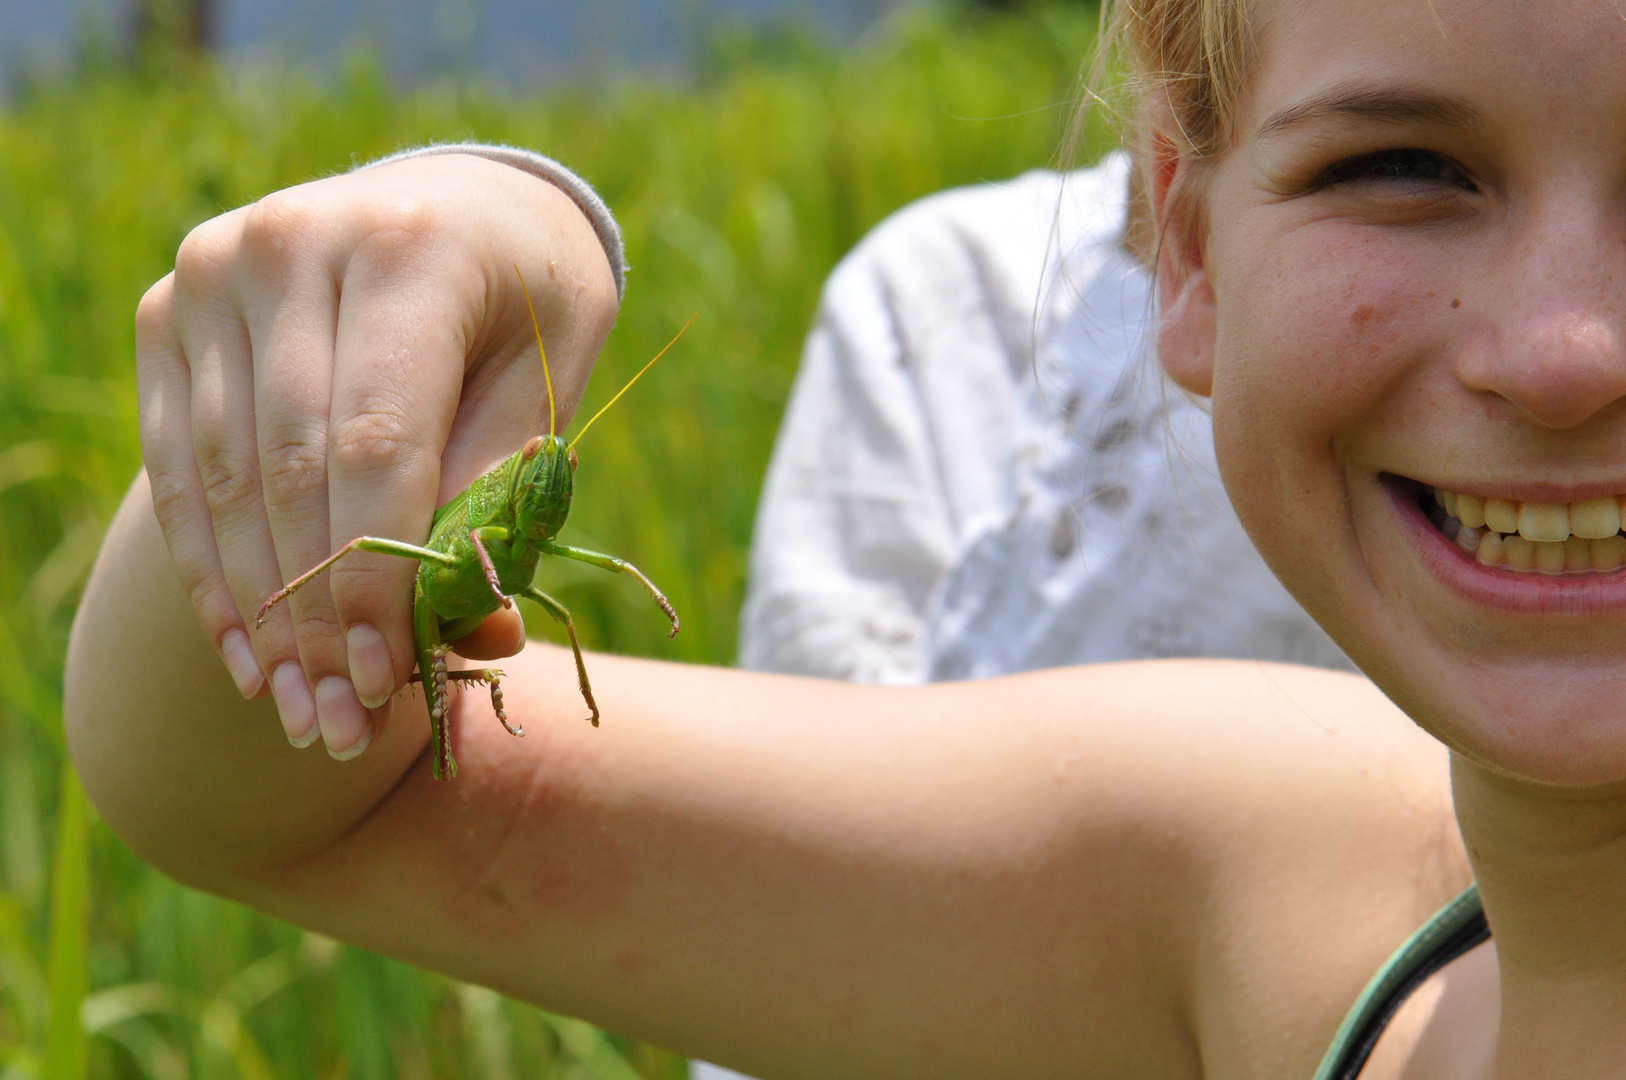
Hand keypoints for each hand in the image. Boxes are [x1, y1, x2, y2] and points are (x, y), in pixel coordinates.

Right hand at [135, 152, 616, 758]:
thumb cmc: (523, 311)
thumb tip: (475, 634)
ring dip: (258, 612)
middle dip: (317, 617)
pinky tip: (244, 651)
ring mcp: (214, 271)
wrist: (455, 210)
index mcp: (411, 248)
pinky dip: (210, 566)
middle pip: (291, 471)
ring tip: (295, 712)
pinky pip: (179, 462)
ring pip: (224, 478)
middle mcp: (292, 243)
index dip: (375, 577)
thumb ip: (501, 497)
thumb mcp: (547, 386)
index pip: (377, 444)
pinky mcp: (169, 311)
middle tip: (338, 726)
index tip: (387, 681)